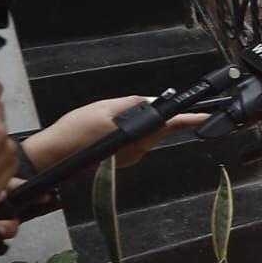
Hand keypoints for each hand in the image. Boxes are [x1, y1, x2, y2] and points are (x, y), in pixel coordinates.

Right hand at [23, 96, 207, 170]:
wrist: (55, 155)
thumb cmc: (75, 132)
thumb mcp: (104, 107)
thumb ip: (132, 103)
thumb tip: (151, 100)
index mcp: (138, 135)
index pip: (172, 124)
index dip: (191, 118)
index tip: (206, 116)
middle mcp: (140, 149)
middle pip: (156, 128)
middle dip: (147, 116)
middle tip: (119, 112)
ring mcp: (132, 157)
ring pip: (142, 134)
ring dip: (132, 125)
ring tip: (104, 124)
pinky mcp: (124, 161)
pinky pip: (132, 142)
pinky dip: (124, 134)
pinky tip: (104, 132)